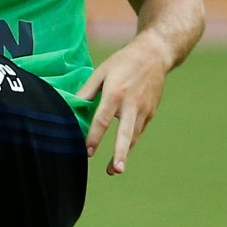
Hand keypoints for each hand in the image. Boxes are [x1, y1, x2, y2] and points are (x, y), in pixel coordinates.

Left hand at [77, 34, 167, 174]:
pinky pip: (138, 130)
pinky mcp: (151, 112)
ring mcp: (144, 109)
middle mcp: (132, 103)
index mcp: (116, 93)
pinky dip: (130, 141)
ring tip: (115, 170)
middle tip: (115, 170)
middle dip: (120, 153)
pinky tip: (123, 150)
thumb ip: (87, 90)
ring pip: (133, 136)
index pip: (103, 119)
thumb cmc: (123, 62)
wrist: (154, 56)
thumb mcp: (101, 71)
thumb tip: (72, 105)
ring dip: (124, 153)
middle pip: (125, 133)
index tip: (87, 151)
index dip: (94, 136)